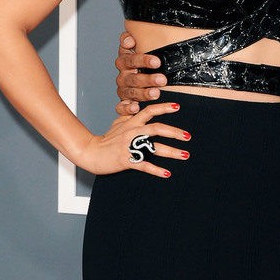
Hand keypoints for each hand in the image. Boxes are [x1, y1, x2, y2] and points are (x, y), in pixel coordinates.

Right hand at [74, 101, 189, 177]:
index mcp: (131, 123)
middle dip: (174, 132)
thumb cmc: (105, 139)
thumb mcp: (117, 124)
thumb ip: (129, 116)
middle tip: (188, 136)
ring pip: (153, 148)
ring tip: (185, 154)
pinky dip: (156, 170)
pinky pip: (143, 165)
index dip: (163, 107)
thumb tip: (138, 108)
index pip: (149, 111)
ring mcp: (130, 147)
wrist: (91, 152)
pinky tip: (167, 173)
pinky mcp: (127, 160)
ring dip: (171, 152)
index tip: (177, 106)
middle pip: (156, 129)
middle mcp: (132, 132)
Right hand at [115, 32, 167, 113]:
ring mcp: (123, 90)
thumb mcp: (140, 48)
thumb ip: (131, 41)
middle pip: (133, 77)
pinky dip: (127, 108)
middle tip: (162, 79)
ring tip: (156, 93)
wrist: (140, 80)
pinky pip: (121, 107)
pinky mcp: (123, 103)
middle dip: (148, 79)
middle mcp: (123, 76)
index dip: (143, 60)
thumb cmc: (144, 63)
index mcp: (125, 61)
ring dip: (143, 93)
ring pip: (131, 92)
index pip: (131, 59)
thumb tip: (129, 39)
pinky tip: (135, 108)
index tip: (157, 62)